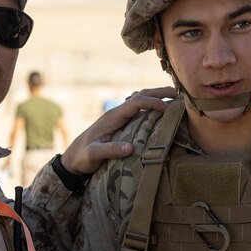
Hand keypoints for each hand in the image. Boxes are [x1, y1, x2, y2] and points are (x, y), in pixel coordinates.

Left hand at [60, 87, 174, 174]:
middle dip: (159, 92)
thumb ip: (110, 150)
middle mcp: (116, 113)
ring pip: (139, 99)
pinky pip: (138, 108)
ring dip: (156, 96)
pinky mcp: (120, 123)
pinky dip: (151, 104)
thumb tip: (130, 148)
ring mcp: (118, 116)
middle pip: (140, 95)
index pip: (136, 102)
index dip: (153, 102)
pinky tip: (160, 109)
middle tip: (177, 94)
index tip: (167, 109)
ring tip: (173, 97)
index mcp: (112, 117)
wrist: (72, 157)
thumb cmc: (82, 156)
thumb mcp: (94, 155)